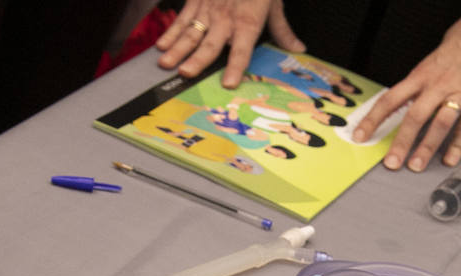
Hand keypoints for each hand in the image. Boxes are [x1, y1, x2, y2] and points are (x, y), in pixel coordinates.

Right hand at [156, 0, 304, 88]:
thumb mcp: (274, 4)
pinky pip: (183, 19)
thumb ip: (282, 30)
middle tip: (185, 73)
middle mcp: (226, 19)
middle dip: (197, 59)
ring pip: (191, 32)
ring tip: (166, 64)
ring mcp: (209, 10)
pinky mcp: (197, 1)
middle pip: (210, 43)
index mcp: (248, 22)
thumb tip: (299, 50)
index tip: (229, 83)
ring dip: (177, 49)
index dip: (236, 66)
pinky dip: (171, 32)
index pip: (242, 48)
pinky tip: (161, 45)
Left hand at [352, 1, 460, 168]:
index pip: (390, 99)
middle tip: (391, 163)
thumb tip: (409, 97)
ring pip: (439, 123)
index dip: (373, 119)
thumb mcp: (435, 58)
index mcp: (422, 74)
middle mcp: (438, 85)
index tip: (360, 136)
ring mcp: (460, 93)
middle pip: (414, 116)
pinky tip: (450, 160)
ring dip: (426, 147)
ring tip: (416, 166)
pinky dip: (458, 145)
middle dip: (400, 142)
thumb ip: (423, 80)